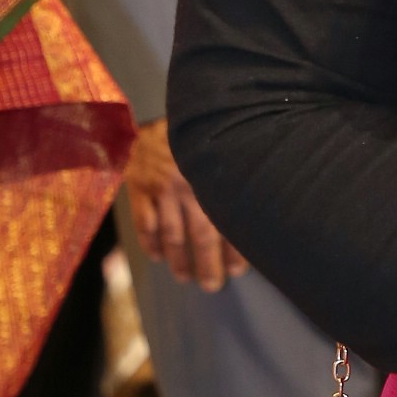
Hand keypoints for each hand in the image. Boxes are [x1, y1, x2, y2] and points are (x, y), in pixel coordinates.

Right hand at [126, 120, 246, 291]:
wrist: (151, 111)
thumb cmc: (192, 130)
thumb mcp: (218, 144)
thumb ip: (233, 171)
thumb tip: (257, 206)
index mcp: (215, 176)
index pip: (228, 220)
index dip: (234, 250)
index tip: (238, 270)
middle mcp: (190, 184)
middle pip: (202, 235)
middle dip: (208, 264)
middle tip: (212, 285)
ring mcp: (162, 188)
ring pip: (172, 235)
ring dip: (179, 261)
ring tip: (186, 276)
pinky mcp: (139, 188)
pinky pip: (145, 224)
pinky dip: (151, 243)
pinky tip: (157, 257)